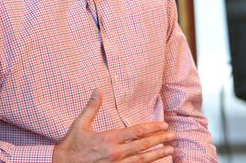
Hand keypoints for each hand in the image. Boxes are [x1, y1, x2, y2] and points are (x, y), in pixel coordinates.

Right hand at [53, 89, 174, 161]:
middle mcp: (116, 153)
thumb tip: (97, 90)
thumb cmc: (72, 145)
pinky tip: (155, 162)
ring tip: (170, 149)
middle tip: (173, 135)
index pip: (136, 132)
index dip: (152, 128)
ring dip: (158, 154)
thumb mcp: (80, 124)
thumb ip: (92, 107)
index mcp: (108, 139)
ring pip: (143, 159)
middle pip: (144, 145)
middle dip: (160, 139)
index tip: (163, 125)